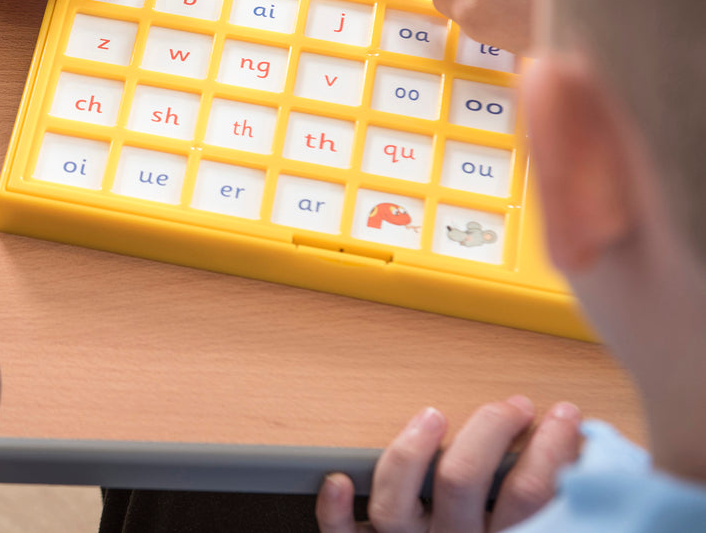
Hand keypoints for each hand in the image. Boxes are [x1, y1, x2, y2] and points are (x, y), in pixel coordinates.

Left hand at [316, 396, 581, 532]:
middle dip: (490, 429)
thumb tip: (591, 462)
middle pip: (462, 481)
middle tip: (514, 406)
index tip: (566, 417)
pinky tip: (336, 480)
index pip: (532, 495)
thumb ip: (555, 519)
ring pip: (395, 502)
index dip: (554, 449)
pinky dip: (333, 511)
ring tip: (433, 415)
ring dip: (409, 453)